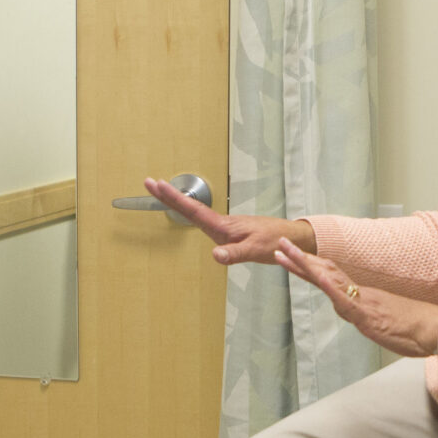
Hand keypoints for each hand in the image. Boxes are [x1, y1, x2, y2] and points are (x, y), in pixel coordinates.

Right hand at [142, 176, 315, 266]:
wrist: (288, 238)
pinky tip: (184, 210)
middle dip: (168, 195)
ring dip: (176, 201)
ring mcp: (222, 226)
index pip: (193, 210)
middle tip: (149, 182)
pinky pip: (201, 218)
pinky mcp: (227, 231)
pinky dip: (188, 211)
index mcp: (222, 226)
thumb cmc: (274, 242)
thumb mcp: (254, 250)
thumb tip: (215, 255)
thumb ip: (235, 254)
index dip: (173, 199)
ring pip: (194, 211)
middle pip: (189, 207)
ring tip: (159, 191)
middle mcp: (220, 223)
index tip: (157, 185)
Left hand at [273, 239, 437, 358]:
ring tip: (286, 253)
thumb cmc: (417, 329)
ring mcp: (364, 303)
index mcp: (363, 297)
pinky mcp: (369, 315)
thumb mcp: (385, 323)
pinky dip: (331, 288)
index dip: (309, 267)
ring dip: (306, 266)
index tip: (290, 257)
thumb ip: (368, 317)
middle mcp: (360, 295)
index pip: (330, 279)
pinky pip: (347, 300)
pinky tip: (317, 277)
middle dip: (299, 260)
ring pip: (330, 280)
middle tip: (278, 245)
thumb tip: (357, 316)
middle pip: (325, 273)